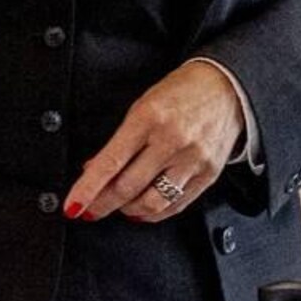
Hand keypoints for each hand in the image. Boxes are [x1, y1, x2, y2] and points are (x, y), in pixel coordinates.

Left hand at [67, 63, 244, 223]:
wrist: (227, 87)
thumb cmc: (182, 93)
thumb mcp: (143, 106)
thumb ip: (121, 140)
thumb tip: (95, 171)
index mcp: (149, 118)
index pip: (111, 162)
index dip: (88, 189)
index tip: (73, 205)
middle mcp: (172, 141)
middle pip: (128, 187)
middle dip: (103, 204)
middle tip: (90, 209)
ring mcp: (192, 160)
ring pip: (152, 202)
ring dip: (128, 210)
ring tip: (120, 206)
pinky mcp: (208, 174)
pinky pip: (176, 205)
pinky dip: (155, 212)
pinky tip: (144, 209)